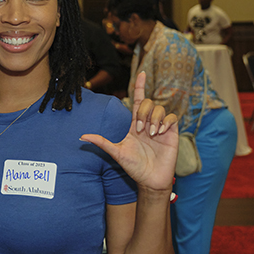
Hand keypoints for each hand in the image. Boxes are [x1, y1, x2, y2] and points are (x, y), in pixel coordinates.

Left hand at [80, 72, 177, 191]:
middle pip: (147, 103)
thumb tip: (81, 136)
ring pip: (159, 109)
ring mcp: (160, 128)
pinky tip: (161, 132)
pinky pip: (172, 118)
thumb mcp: (116, 152)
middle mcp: (148, 123)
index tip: (141, 73)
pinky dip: (166, 122)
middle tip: (141, 130)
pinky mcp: (172, 133)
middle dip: (143, 113)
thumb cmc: (134, 167)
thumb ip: (101, 142)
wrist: (150, 180)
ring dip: (153, 119)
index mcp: (134, 124)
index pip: (137, 100)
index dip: (139, 86)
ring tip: (151, 134)